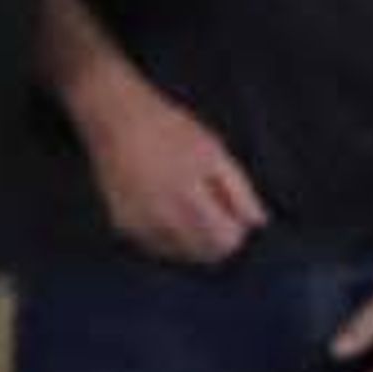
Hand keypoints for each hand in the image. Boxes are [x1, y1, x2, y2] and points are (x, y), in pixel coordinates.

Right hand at [72, 64, 264, 264]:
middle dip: (215, 239)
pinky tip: (163, 210)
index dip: (235, 231)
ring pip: (182, 256)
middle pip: (205, 255)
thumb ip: (239, 189)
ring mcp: (141, 225)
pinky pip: (158, 249)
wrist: (113, 115)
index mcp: (190, 194)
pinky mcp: (124, 228)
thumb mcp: (213, 149)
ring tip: (183, 205)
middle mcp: (163, 216)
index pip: (226, 242)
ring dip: (192, 241)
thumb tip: (259, 225)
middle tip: (209, 209)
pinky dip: (168, 239)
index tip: (230, 214)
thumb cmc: (170, 128)